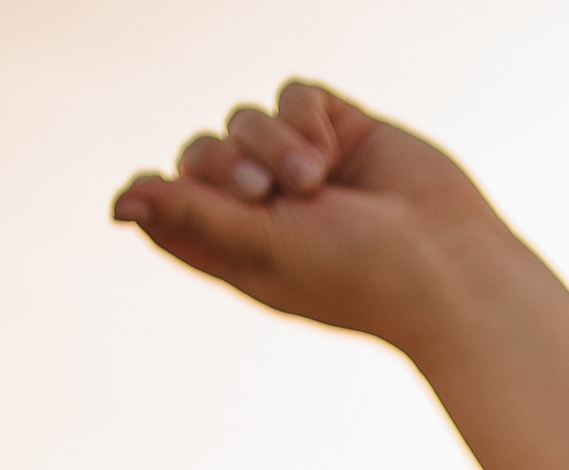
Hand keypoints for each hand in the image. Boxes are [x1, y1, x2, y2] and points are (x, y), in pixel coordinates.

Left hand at [111, 81, 507, 354]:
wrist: (451, 265)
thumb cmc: (358, 275)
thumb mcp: (262, 249)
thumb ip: (190, 216)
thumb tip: (117, 203)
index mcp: (241, 253)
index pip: (170, 209)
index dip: (164, 194)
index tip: (180, 196)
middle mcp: (268, 210)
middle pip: (200, 153)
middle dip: (221, 163)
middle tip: (260, 191)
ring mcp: (303, 167)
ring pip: (243, 118)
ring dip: (270, 142)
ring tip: (314, 180)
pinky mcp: (339, 130)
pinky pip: (291, 93)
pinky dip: (302, 114)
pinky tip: (331, 148)